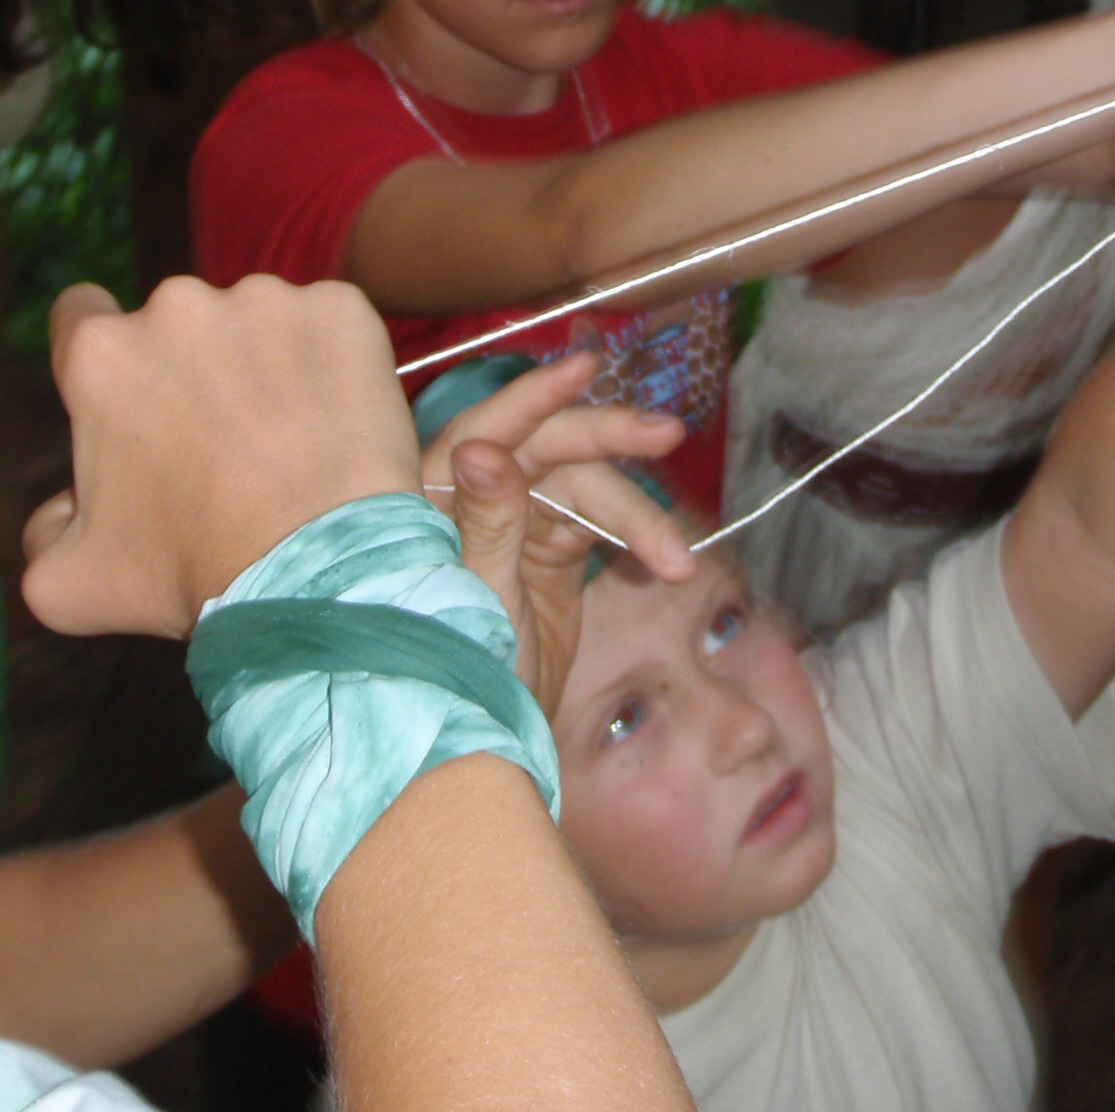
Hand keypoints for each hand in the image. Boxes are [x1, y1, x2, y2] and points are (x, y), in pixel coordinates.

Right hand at [20, 275, 420, 640]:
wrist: (322, 567)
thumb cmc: (192, 573)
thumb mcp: (70, 585)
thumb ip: (44, 537)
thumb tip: (63, 509)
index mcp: (102, 353)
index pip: (78, 316)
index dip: (97, 357)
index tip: (131, 395)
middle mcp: (178, 306)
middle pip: (175, 326)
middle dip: (190, 372)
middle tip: (221, 449)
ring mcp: (267, 299)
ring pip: (253, 324)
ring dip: (261, 366)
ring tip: (287, 444)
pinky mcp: (342, 308)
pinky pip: (327, 328)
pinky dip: (331, 365)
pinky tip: (335, 426)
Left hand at [421, 353, 692, 711]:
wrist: (484, 746)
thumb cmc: (460, 672)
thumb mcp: (476, 601)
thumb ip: (486, 524)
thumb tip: (483, 451)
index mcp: (436, 500)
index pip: (487, 431)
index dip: (535, 397)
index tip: (586, 369)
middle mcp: (474, 500)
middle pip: (546, 449)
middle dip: (609, 442)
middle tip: (668, 435)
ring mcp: (514, 525)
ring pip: (584, 489)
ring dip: (636, 518)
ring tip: (678, 562)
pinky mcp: (549, 555)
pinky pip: (597, 524)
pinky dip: (635, 538)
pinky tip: (667, 562)